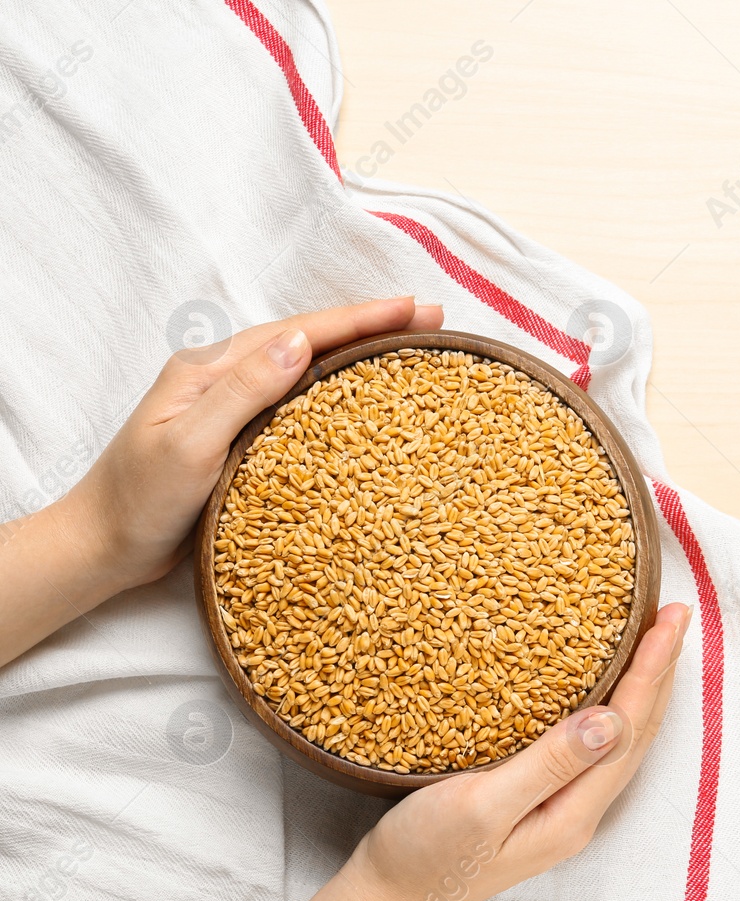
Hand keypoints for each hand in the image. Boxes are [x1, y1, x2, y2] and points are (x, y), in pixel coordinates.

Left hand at [62, 296, 443, 594]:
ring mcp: (233, 405)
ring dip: (359, 352)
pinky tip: (365, 397)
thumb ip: (243, 392)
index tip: (413, 308)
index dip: (361, 319)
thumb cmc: (138, 501)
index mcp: (210, 369)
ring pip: (308, 365)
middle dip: (372, 325)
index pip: (300, 332)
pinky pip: (300, 400)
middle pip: (310, 338)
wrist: (102, 547)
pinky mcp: (242, 435)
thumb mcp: (189, 446)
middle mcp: (224, 377)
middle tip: (431, 319)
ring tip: (411, 346)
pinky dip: (338, 388)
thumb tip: (298, 342)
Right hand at [343, 602, 691, 900]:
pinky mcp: (540, 802)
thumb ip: (547, 765)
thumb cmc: (422, 855)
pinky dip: (610, 704)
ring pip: (620, 738)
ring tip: (658, 639)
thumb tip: (611, 720)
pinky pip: (592, 745)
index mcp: (572, 813)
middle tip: (677, 612)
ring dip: (642, 686)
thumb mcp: (480, 806)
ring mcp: (561, 809)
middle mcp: (578, 812)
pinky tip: (604, 686)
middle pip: (637, 732)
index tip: (670, 618)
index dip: (652, 670)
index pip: (628, 729)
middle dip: (661, 670)